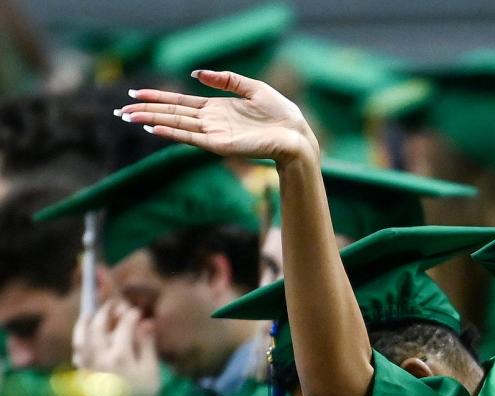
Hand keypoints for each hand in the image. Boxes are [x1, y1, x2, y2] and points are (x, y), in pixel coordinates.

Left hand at [74, 299, 160, 395]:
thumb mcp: (151, 370)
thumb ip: (146, 344)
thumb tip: (146, 323)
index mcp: (119, 355)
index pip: (123, 326)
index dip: (130, 315)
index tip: (137, 311)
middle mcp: (99, 356)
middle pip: (98, 326)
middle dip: (105, 312)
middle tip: (114, 305)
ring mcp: (88, 364)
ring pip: (81, 337)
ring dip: (85, 322)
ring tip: (90, 313)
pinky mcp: (83, 372)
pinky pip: (77, 351)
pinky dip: (80, 340)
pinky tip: (85, 337)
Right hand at [118, 70, 318, 165]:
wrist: (296, 133)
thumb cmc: (279, 113)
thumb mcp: (251, 87)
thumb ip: (225, 79)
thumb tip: (195, 74)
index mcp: (216, 109)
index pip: (180, 103)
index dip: (157, 98)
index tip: (135, 95)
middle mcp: (211, 123)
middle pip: (171, 115)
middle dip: (146, 112)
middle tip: (121, 111)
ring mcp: (214, 134)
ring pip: (176, 125)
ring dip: (152, 122)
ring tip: (129, 118)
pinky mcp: (221, 145)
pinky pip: (191, 138)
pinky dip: (172, 133)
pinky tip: (155, 129)